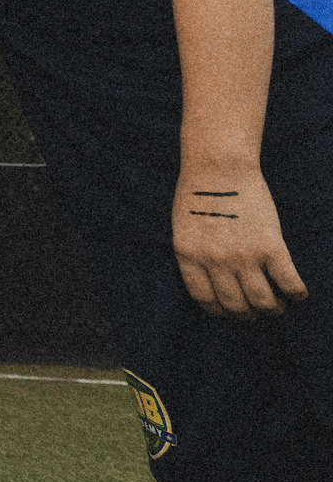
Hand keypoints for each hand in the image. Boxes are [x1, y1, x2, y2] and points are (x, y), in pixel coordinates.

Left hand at [171, 169, 306, 318]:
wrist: (219, 166)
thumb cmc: (199, 192)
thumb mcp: (184, 228)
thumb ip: (195, 255)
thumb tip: (213, 281)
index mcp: (188, 256)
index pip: (205, 299)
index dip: (220, 311)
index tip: (231, 313)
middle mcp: (215, 260)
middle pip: (235, 305)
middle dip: (248, 315)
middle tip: (258, 312)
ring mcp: (243, 255)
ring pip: (263, 301)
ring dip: (273, 310)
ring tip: (278, 307)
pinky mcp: (270, 246)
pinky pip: (288, 281)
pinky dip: (297, 294)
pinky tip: (298, 294)